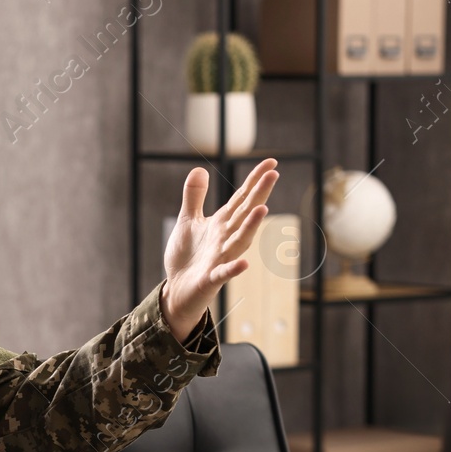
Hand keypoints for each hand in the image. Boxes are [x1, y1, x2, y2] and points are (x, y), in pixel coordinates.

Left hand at [161, 158, 279, 340]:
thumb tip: (199, 169)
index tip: (271, 162)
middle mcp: (226, 238)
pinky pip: (224, 273)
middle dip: (259, 194)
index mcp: (221, 223)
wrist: (177, 289)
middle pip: (245, 213)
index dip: (255, 180)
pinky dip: (233, 268)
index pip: (242, 198)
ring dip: (251, 226)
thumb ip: (194, 196)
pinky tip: (244, 263)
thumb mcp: (187, 221)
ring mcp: (221, 258)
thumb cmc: (186, 257)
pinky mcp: (211, 278)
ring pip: (239, 241)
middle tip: (274, 175)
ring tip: (262, 209)